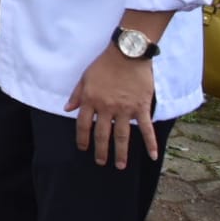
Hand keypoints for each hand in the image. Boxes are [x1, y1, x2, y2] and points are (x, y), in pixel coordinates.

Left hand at [65, 48, 157, 167]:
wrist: (127, 54)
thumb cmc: (104, 64)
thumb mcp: (85, 77)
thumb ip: (76, 95)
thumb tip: (67, 109)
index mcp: (91, 100)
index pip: (83, 125)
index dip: (82, 138)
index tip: (83, 148)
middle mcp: (106, 108)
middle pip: (102, 134)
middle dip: (100, 151)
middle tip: (100, 162)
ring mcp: (125, 109)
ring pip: (122, 136)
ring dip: (121, 152)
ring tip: (120, 165)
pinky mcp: (141, 108)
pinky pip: (146, 129)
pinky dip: (150, 143)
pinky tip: (152, 156)